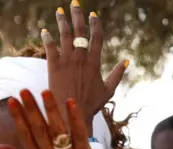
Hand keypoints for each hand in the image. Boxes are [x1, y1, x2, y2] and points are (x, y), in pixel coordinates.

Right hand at [7, 89, 106, 148]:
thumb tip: (0, 148)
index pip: (26, 136)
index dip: (19, 117)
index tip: (13, 101)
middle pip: (39, 130)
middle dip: (31, 109)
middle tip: (24, 91)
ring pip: (58, 130)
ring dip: (51, 109)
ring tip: (45, 92)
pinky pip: (79, 134)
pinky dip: (74, 117)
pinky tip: (70, 102)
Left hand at [40, 3, 127, 134]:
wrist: (71, 112)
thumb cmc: (92, 103)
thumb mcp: (109, 90)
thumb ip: (117, 74)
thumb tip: (127, 61)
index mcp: (95, 62)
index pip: (96, 37)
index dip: (95, 24)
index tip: (93, 14)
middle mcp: (80, 58)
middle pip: (79, 31)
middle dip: (77, 15)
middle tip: (75, 3)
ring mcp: (66, 61)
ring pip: (64, 36)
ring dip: (62, 22)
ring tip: (60, 11)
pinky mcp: (53, 66)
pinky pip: (50, 47)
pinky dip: (47, 38)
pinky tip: (45, 31)